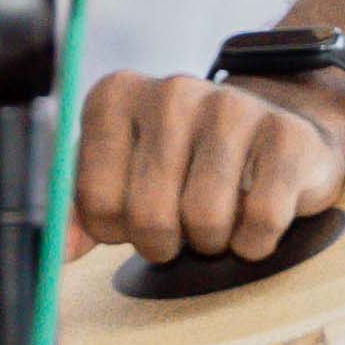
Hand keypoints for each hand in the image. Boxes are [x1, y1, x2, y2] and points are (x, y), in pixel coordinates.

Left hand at [72, 68, 344, 263]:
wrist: (270, 131)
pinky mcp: (287, 135)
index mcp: (116, 95)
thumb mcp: (120, 175)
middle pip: (148, 215)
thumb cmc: (181, 163)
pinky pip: (261, 221)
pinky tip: (253, 220)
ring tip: (216, 218)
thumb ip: (81, 211)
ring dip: (211, 242)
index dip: (113, 228)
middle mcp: (171, 90)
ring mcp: (232, 106)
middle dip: (162, 243)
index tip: (131, 217)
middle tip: (176, 229)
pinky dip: (254, 241)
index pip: (94, 198)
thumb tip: (57, 254)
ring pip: (205, 220)